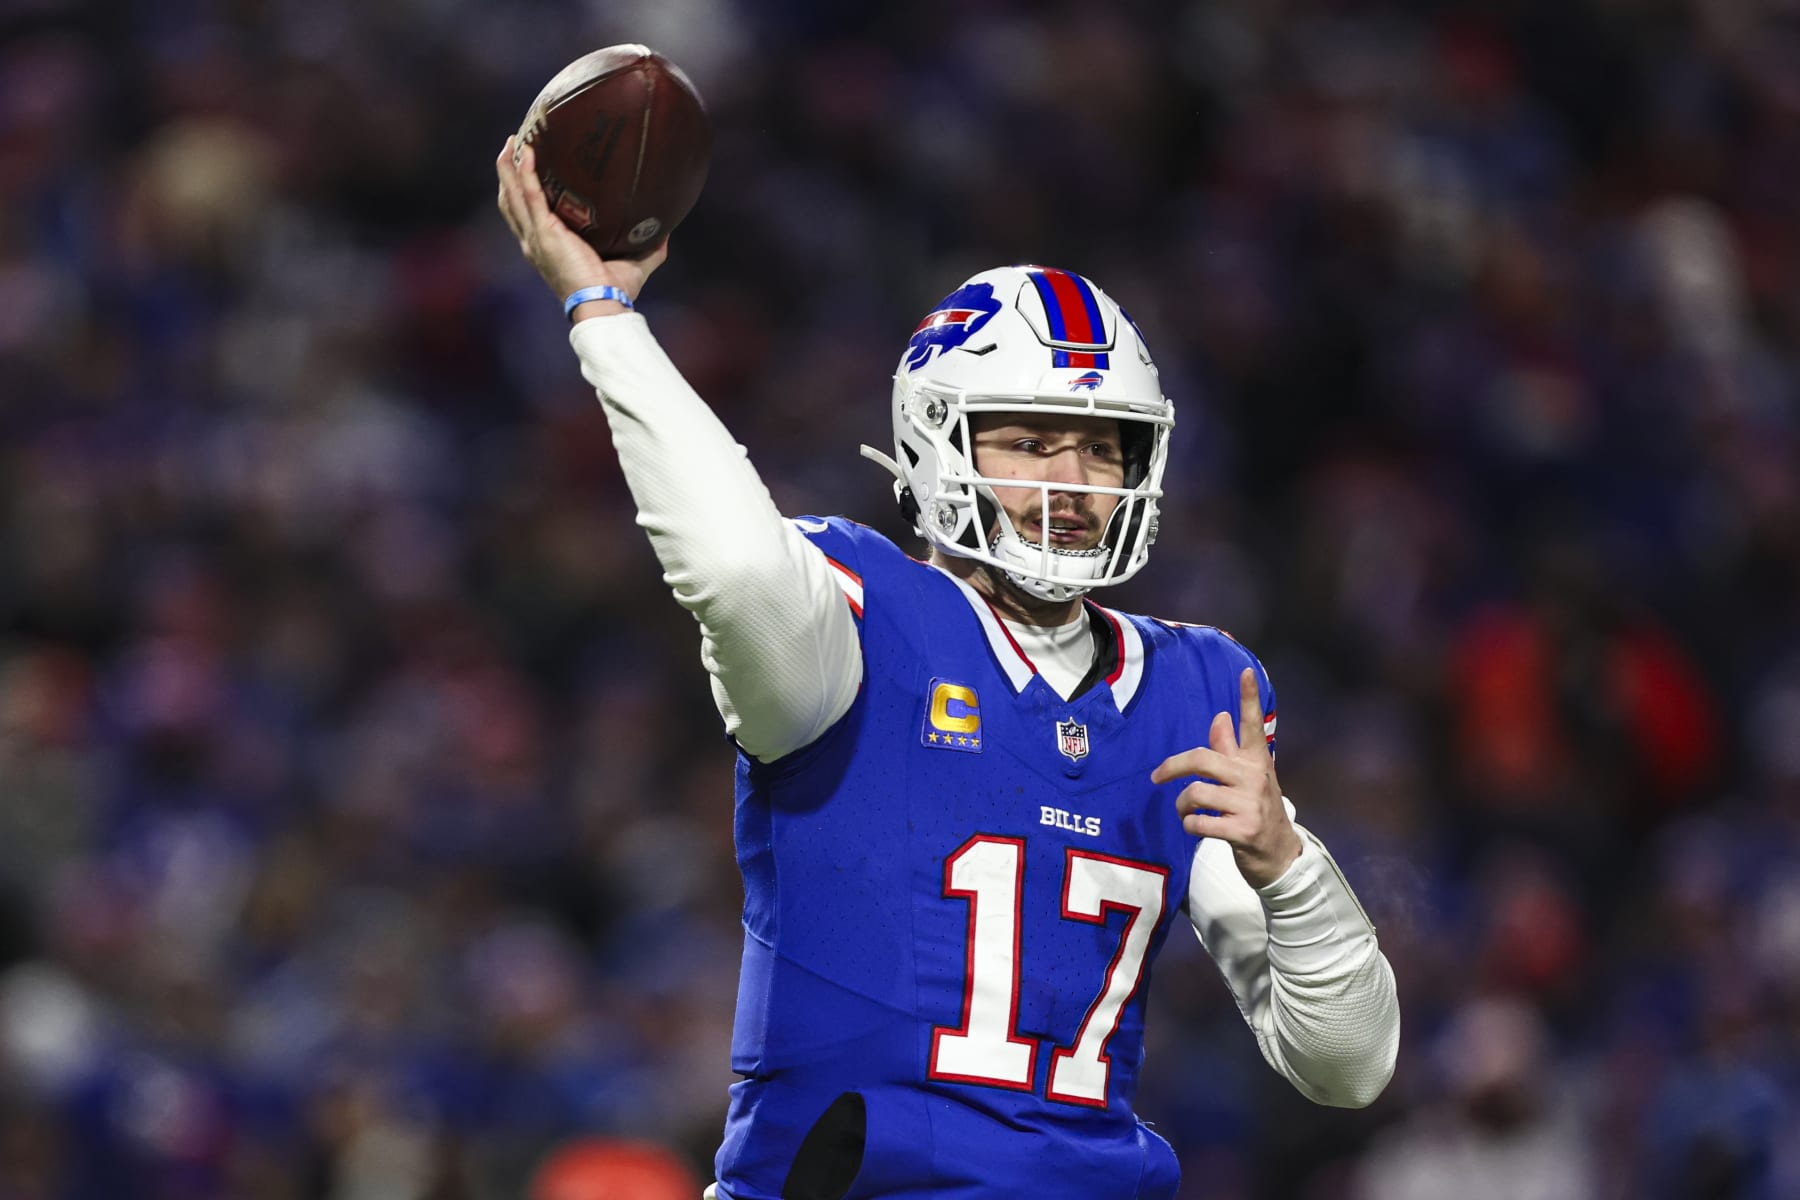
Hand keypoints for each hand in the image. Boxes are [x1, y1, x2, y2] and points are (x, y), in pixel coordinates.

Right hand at [494, 137, 668, 311]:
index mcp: (548, 249)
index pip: (527, 217)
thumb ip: (649, 248)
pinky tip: (528, 151)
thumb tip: (668, 231)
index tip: (528, 169)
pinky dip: (525, 172)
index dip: (523, 192)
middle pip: (511, 202)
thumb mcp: (633, 264)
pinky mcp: (544, 233)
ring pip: (513, 195)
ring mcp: (536, 237)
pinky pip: (530, 195)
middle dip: (508, 173)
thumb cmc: (616, 292)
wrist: (604, 305)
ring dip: (509, 167)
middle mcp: (535, 242)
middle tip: (515, 145)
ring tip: (514, 141)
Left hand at [1151, 667, 1301, 888]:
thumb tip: (1220, 718)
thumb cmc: (1259, 813)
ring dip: (1181, 805)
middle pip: (1203, 758)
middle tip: (1157, 777)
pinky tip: (1196, 827)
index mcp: (1257, 761)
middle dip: (1173, 766)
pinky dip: (1189, 825)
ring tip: (1186, 812)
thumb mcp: (1249, 780)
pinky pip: (1198, 821)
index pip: (1253, 725)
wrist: (1281, 857)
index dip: (1249, 698)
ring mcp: (1250, 804)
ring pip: (1196, 792)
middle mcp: (1255, 778)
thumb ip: (1231, 750)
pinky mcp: (1242, 830)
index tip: (1245, 671)